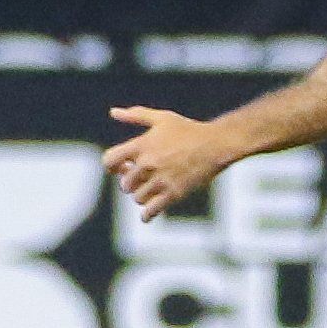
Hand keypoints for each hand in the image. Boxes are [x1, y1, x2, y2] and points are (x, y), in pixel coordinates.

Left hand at [103, 106, 231, 220]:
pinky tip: (148, 215)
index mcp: (141, 145)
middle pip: (125, 183)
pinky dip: (147, 215)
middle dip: (131, 182)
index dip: (112, 166)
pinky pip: (151, 210)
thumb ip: (136, 115)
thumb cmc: (189, 130)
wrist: (216, 144)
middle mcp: (148, 164)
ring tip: (152, 190)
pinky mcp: (174, 193)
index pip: (110, 160)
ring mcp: (160, 180)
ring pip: (137, 197)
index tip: (119, 168)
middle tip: (142, 179)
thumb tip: (113, 112)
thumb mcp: (162, 118)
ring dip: (142, 195)